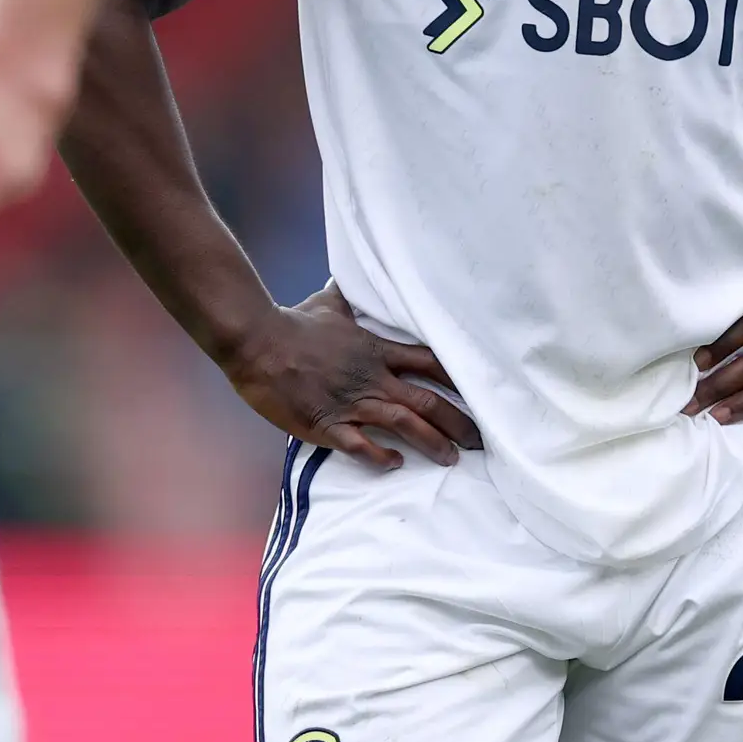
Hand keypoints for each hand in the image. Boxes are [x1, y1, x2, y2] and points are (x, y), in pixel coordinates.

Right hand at [220, 285, 480, 468]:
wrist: (259, 342)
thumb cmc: (294, 324)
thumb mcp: (328, 304)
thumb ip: (347, 297)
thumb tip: (351, 277)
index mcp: (376, 351)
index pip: (430, 363)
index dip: (459, 378)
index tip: (483, 391)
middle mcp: (372, 378)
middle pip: (427, 401)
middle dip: (458, 421)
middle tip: (480, 441)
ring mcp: (352, 403)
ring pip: (403, 424)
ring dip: (432, 443)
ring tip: (452, 459)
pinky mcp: (327, 424)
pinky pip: (360, 444)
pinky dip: (381, 455)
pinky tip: (396, 463)